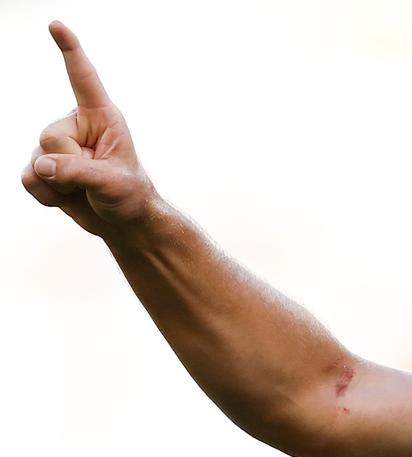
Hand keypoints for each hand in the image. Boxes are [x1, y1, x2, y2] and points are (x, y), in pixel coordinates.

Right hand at [20, 20, 159, 238]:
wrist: (122, 221)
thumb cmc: (128, 195)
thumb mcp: (112, 183)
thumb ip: (78, 172)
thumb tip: (41, 166)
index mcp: (101, 117)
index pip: (82, 79)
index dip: (70, 51)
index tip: (56, 25)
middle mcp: (75, 125)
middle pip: (49, 135)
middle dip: (69, 165)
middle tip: (95, 179)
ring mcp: (57, 146)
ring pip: (37, 160)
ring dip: (59, 185)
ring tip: (84, 190)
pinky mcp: (44, 165)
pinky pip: (28, 178)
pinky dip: (46, 195)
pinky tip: (66, 198)